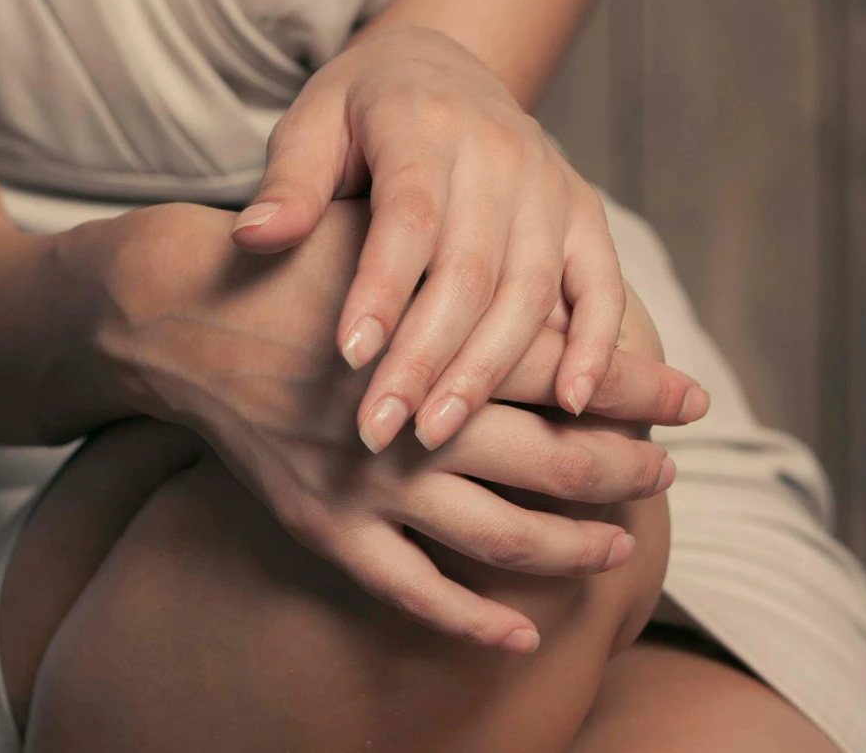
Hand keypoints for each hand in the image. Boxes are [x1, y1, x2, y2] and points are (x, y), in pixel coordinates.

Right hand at [97, 199, 700, 647]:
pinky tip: (520, 630)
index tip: (690, 392)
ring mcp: (371, 482)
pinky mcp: (327, 527)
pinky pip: (414, 590)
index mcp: (433, 333)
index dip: (631, 382)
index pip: (561, 365)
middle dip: (621, 463)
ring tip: (617, 545)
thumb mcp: (377, 236)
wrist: (175, 311)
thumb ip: (457, 263)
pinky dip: (474, 615)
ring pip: (500, 532)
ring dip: (570, 543)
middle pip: (550, 454)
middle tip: (667, 469)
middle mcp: (414, 413)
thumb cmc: (287, 263)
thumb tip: (547, 281)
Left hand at [231, 25, 640, 453]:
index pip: (409, 215)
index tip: (349, 358)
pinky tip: (570, 404)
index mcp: (421, 121)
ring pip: (529, 289)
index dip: (382, 289)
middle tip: (379, 430)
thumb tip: (254, 238)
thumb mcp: (310, 126)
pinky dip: (597, 346)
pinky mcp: (582, 211)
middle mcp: (497, 149)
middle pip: (469, 267)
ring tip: (435, 433)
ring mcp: (548, 181)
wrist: (436, 65)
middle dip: (424, 357)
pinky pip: (603, 284)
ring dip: (487, 370)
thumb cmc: (357, 111)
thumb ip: (288, 184)